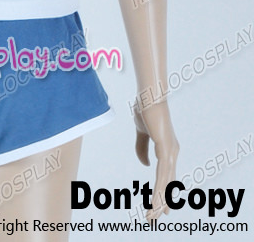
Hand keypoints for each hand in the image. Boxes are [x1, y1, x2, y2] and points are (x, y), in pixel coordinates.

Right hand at [133, 99, 179, 221]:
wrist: (149, 96)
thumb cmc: (146, 109)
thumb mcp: (141, 132)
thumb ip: (142, 148)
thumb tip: (145, 165)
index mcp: (168, 148)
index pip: (167, 175)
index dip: (165, 192)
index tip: (163, 208)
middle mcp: (172, 152)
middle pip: (168, 182)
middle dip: (163, 202)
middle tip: (157, 218)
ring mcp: (170, 151)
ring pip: (166, 182)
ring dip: (159, 200)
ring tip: (153, 215)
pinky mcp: (166, 148)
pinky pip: (162, 174)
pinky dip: (159, 188)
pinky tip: (156, 199)